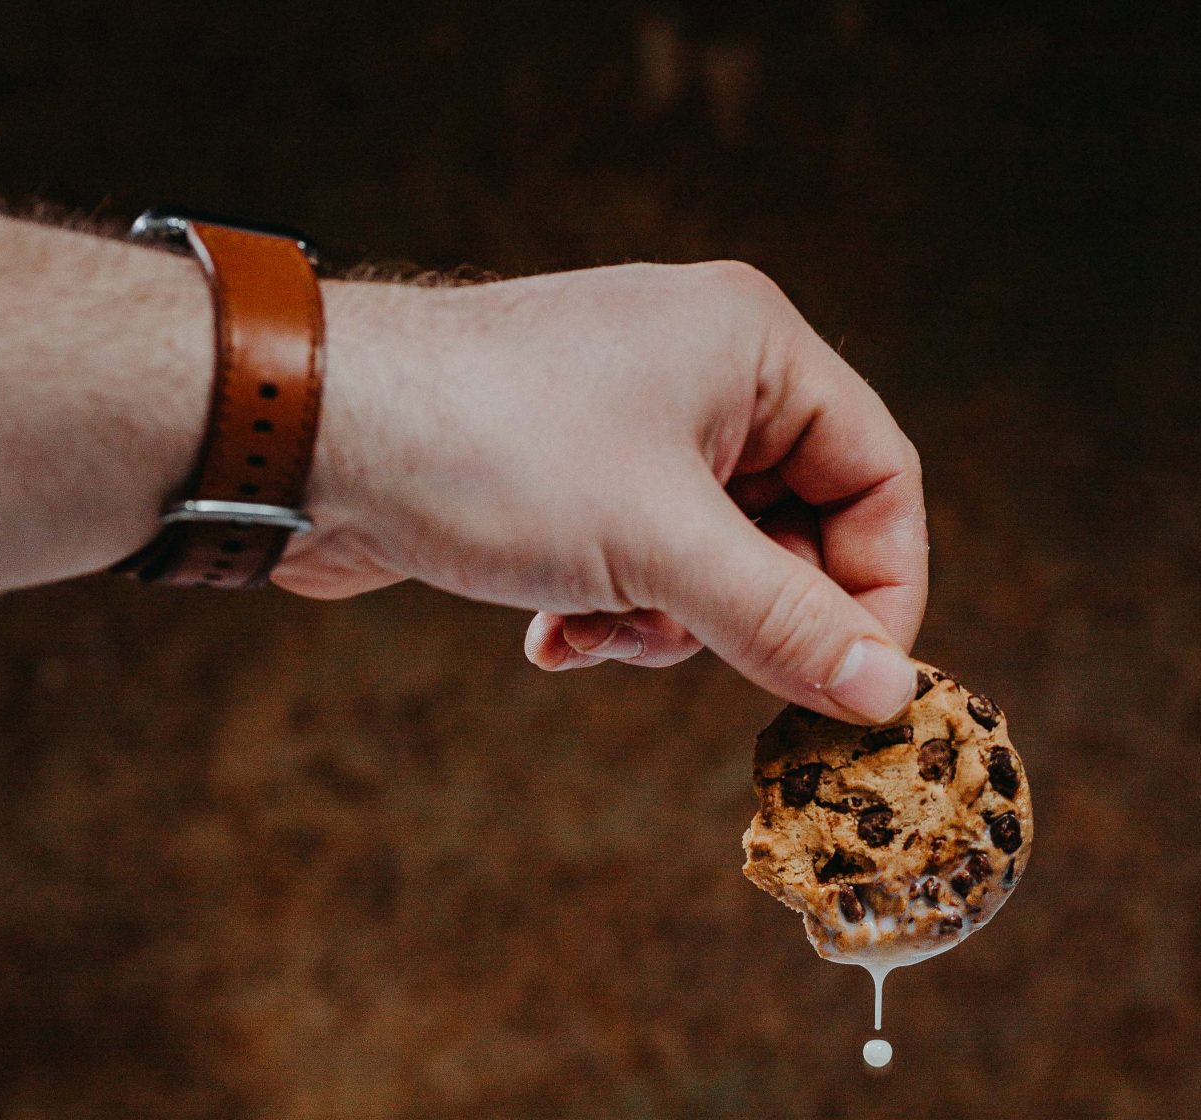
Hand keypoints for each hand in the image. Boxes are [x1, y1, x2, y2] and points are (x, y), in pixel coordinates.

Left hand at [277, 262, 926, 722]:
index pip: (880, 475)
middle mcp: (703, 374)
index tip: (859, 683)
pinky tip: (549, 636)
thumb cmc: (489, 449)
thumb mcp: (660, 551)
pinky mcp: (568, 478)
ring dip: (666, 626)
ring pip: (714, 564)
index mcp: (754, 348)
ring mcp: (631, 425)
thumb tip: (887, 689)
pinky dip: (609, 616)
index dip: (881, 588)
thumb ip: (783, 624)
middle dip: (747, 615)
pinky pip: (639, 567)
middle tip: (697, 656)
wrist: (313, 436)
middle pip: (798, 530)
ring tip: (596, 629)